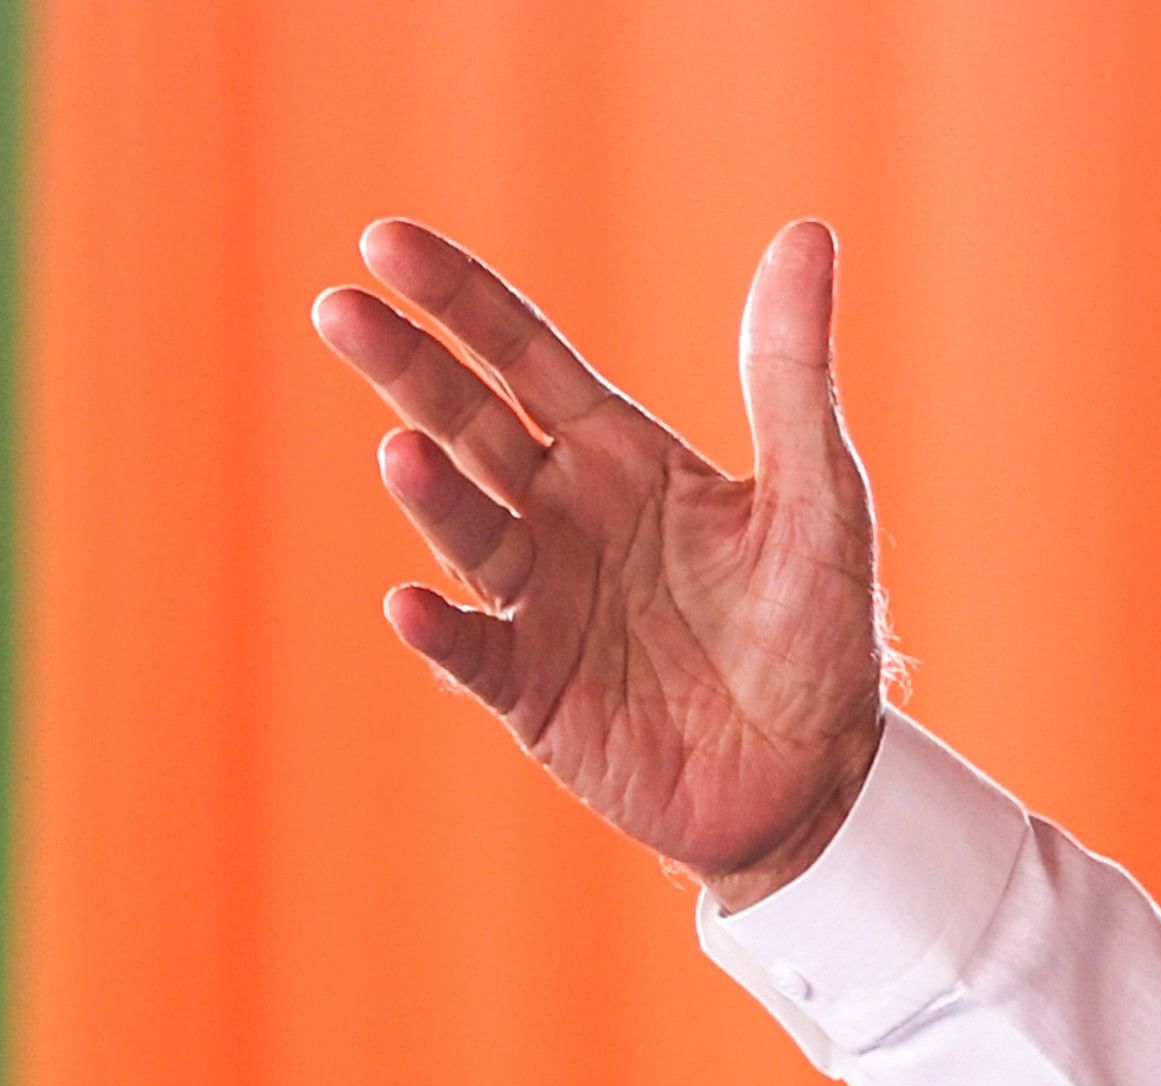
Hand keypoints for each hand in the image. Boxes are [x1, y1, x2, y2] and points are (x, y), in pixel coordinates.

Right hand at [313, 219, 888, 910]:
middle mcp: (565, 520)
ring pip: (468, 533)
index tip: (385, 242)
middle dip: (407, 369)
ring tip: (401, 451)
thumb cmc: (819, 630)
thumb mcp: (820, 495)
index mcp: (620, 458)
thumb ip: (793, 374)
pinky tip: (411, 604)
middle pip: (468, 426)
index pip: (523, 358)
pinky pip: (476, 657)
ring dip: (432, 494)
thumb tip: (808, 232)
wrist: (817, 778)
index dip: (459, 301)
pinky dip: (442, 633)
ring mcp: (543, 607)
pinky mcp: (536, 695)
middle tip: (340, 309)